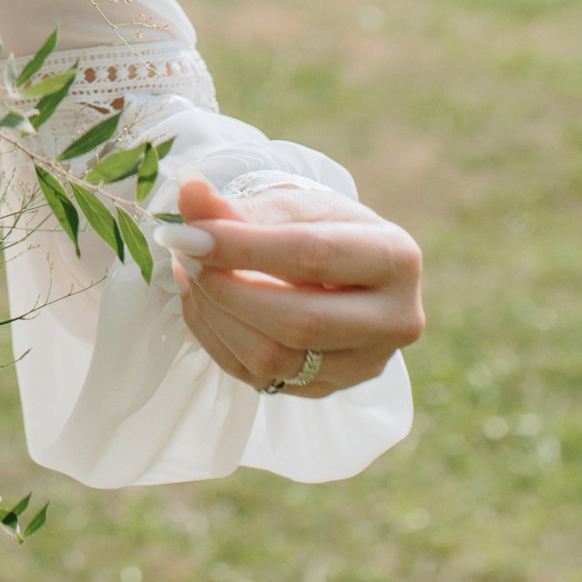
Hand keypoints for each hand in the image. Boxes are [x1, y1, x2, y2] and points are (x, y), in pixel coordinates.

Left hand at [171, 172, 423, 395]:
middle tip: (185, 255)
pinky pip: (256, 376)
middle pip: (299, 321)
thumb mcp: (288, 205)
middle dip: (226, 289)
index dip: (243, 247)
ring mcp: (363, 365)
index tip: (188, 234)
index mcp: (396, 258)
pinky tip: (201, 302)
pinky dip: (215, 339)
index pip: (313, 257)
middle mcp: (395, 320)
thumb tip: (188, 191)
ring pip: (273, 359)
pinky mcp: (327, 390)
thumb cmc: (318, 227)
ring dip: (215, 316)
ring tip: (190, 273)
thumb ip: (236, 206)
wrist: (338, 267)